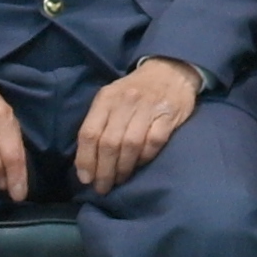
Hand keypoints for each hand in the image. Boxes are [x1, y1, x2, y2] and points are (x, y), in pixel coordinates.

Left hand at [72, 56, 201, 192]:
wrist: (170, 69)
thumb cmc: (135, 90)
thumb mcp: (111, 98)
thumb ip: (99, 124)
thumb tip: (86, 162)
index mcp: (106, 98)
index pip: (89, 133)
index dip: (85, 159)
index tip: (86, 179)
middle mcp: (125, 101)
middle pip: (109, 143)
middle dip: (104, 170)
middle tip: (103, 187)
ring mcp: (148, 107)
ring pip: (130, 145)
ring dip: (123, 168)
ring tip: (120, 180)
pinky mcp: (168, 114)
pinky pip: (153, 142)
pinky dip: (145, 158)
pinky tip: (140, 165)